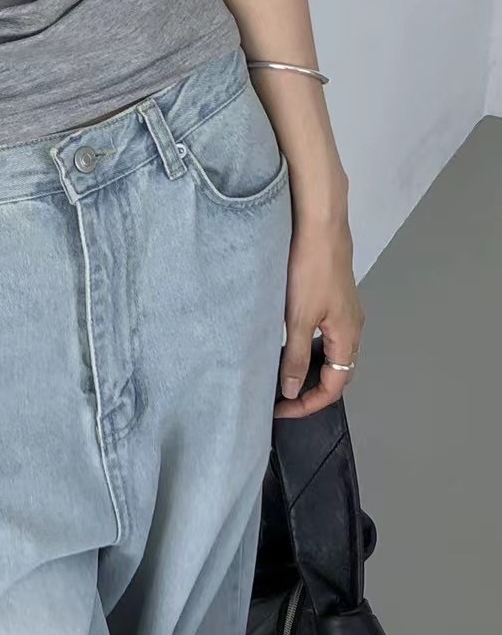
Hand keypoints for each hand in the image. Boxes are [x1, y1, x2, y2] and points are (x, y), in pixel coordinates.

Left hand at [275, 215, 364, 419]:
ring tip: (283, 374)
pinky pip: (327, 334)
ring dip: (311, 368)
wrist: (320, 224)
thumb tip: (290, 391)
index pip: (334, 386)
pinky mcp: (335, 296)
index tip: (280, 411)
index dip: (308, 404)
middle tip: (281, 398)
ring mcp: (345, 310)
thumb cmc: (310, 269)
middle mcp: (353, 327)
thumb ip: (294, 356)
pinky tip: (290, 341)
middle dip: (311, 390)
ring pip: (332, 352)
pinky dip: (310, 347)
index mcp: (347, 337)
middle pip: (337, 372)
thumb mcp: (298, 316)